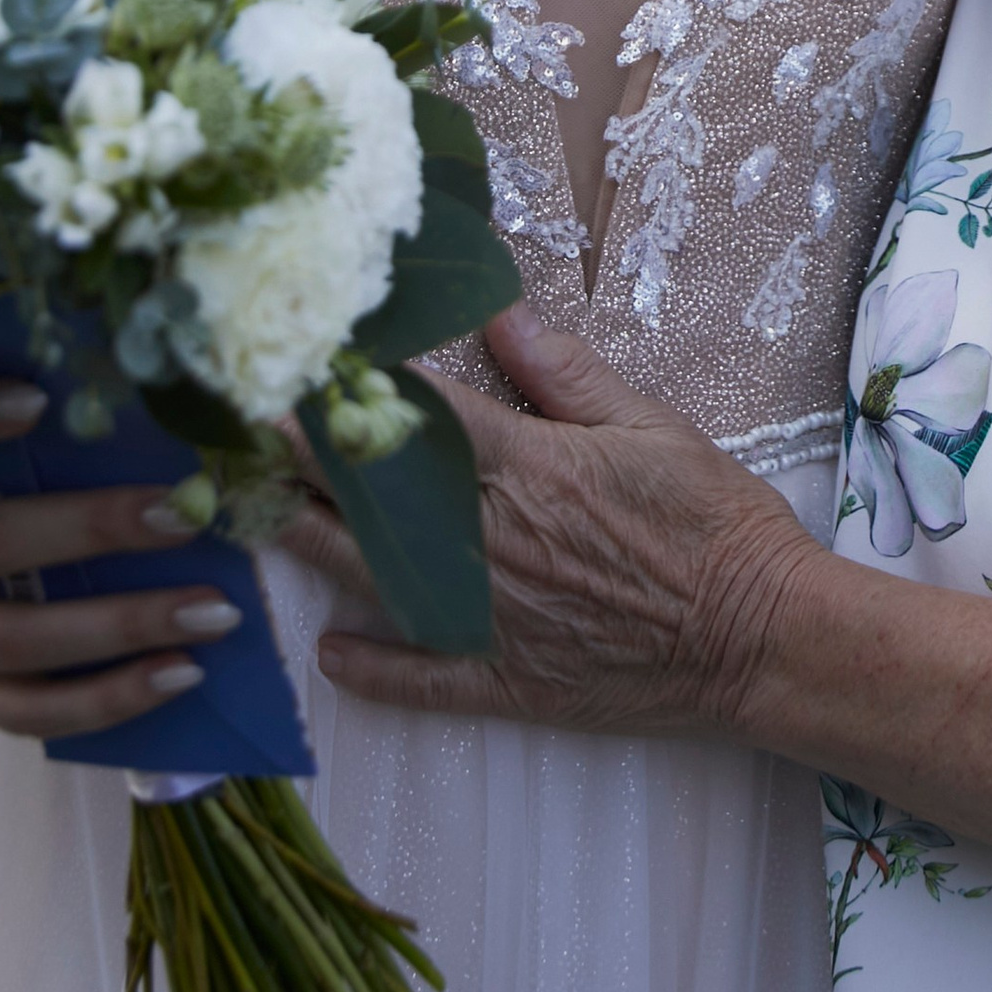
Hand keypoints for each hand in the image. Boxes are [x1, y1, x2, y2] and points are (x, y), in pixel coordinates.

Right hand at [0, 378, 242, 740]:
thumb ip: (25, 385)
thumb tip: (125, 346)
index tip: (37, 398)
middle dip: (93, 529)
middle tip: (186, 512)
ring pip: (18, 641)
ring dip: (122, 626)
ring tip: (212, 612)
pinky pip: (32, 711)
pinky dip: (108, 698)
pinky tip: (181, 673)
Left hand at [299, 309, 816, 734]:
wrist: (761, 635)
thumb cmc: (715, 522)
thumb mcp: (650, 424)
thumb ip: (564, 372)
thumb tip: (496, 311)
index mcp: (526, 469)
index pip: (411, 422)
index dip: (340, 395)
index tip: (282, 367)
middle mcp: (491, 543)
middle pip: (371, 498)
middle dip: (297, 465)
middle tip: (230, 437)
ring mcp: (493, 618)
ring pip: (375, 579)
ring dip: (310, 545)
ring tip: (250, 517)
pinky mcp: (510, 680)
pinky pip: (424, 680)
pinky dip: (374, 669)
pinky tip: (329, 653)